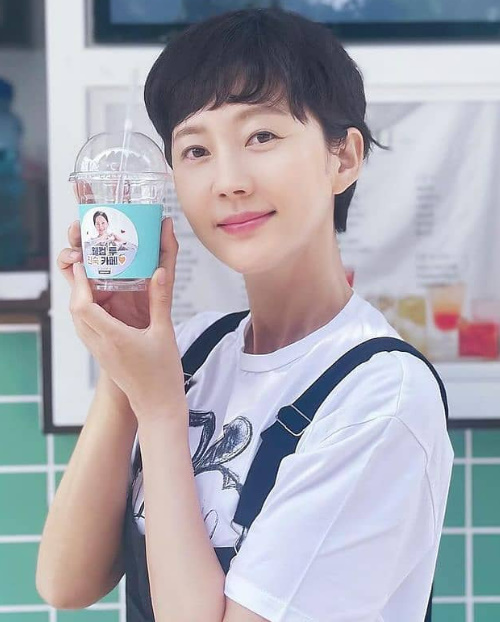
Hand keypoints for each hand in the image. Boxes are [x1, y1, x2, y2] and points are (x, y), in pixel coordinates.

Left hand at [68, 217, 185, 421]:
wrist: (157, 406)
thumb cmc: (163, 374)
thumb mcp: (165, 333)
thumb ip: (160, 300)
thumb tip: (159, 272)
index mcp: (114, 338)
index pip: (83, 306)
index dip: (80, 283)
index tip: (84, 264)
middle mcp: (100, 345)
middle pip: (76, 311)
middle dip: (79, 286)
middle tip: (89, 266)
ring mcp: (99, 352)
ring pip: (79, 320)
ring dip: (82, 299)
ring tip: (95, 281)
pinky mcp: (102, 355)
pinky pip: (88, 328)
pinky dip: (90, 312)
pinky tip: (105, 304)